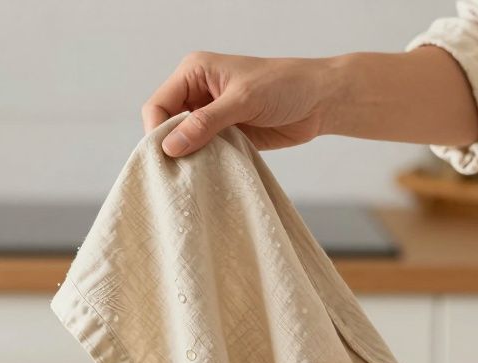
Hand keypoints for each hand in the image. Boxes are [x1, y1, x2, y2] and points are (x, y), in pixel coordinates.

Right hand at [142, 52, 336, 156]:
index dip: (157, 131)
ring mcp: (210, 116)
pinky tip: (209, 175)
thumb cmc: (285, 86)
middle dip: (171, 147)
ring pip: (183, 143)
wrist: (320, 100)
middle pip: (166, 126)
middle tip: (179, 172)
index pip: (158, 104)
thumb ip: (205, 123)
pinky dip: (204, 164)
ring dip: (189, 158)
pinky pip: (203, 153)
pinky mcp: (224, 135)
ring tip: (195, 175)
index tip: (167, 156)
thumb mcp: (243, 100)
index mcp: (194, 73)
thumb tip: (171, 146)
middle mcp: (197, 93)